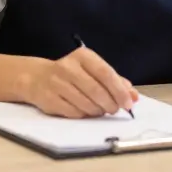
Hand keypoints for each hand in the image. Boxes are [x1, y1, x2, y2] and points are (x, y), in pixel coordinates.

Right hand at [23, 46, 139, 117]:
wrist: (37, 78)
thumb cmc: (72, 75)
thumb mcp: (93, 71)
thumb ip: (115, 82)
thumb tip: (133, 96)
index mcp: (83, 56)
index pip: (106, 73)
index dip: (119, 90)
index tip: (128, 103)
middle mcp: (68, 67)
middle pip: (97, 91)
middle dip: (110, 104)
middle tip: (115, 109)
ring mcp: (57, 83)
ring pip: (86, 104)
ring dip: (98, 111)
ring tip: (100, 109)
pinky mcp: (50, 99)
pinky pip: (74, 112)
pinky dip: (84, 115)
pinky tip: (85, 110)